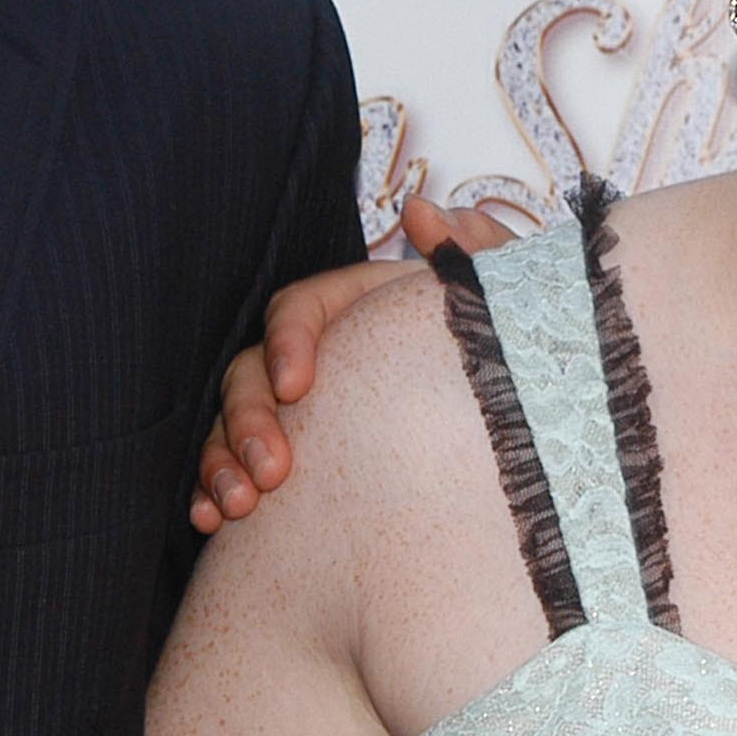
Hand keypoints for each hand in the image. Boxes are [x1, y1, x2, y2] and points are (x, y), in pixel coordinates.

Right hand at [188, 193, 517, 530]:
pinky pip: (234, 470)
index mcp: (359, 310)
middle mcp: (317, 357)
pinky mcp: (289, 462)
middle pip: (253, 371)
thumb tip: (425, 215)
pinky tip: (213, 520)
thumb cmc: (507, 360)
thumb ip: (476, 255)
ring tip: (239, 507)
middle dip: (250, 419)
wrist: (523, 440)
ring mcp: (297, 412)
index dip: (288, 342)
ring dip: (222, 461)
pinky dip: (214, 491)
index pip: (300, 308)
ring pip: (231, 424)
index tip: (299, 385)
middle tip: (272, 472)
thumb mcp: (505, 306)